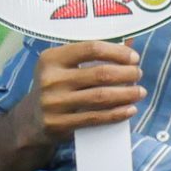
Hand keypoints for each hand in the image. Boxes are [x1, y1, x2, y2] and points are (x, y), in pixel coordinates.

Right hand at [18, 41, 142, 154]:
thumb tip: (129, 47)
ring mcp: (53, 103)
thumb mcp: (64, 67)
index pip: (91, 49)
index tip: (134, 58)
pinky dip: (117, 113)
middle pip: (100, 73)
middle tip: (138, 74)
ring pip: (101, 97)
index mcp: (51, 59)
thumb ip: (91, 57)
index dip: (117, 52)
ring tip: (140, 92)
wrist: (31, 119)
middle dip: (126, 73)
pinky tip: (130, 109)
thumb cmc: (57, 86)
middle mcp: (50, 79)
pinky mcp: (58, 124)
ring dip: (127, 94)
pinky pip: (95, 118)